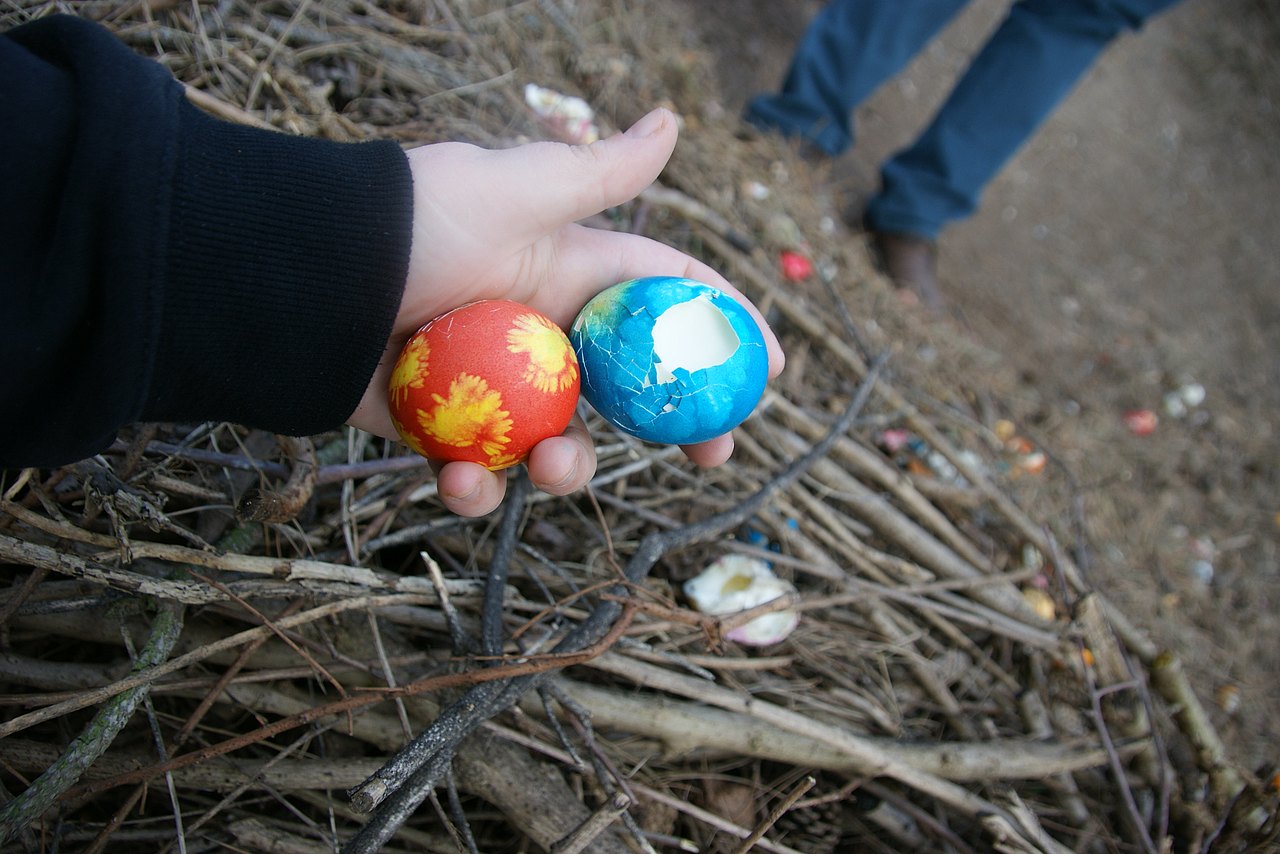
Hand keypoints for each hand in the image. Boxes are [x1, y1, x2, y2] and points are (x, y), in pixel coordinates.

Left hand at [347, 108, 784, 516]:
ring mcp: (494, 388)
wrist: (304, 278)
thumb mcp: (516, 191)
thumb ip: (598, 174)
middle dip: (677, 424)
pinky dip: (474, 486)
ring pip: (559, 444)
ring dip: (568, 469)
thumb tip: (673, 121)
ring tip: (553, 467)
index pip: (664, 299)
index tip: (770, 371)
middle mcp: (539, 333)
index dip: (722, 328)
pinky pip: (476, 471)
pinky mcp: (440, 430)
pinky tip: (462, 479)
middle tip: (712, 457)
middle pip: (630, 387)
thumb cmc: (415, 222)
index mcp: (566, 273)